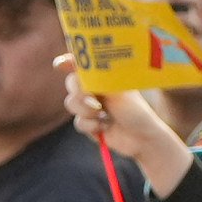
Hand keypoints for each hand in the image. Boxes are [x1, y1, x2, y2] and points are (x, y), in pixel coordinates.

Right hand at [52, 55, 189, 192]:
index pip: (81, 64)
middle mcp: (95, 89)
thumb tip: (77, 68)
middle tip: (94, 101)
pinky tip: (105, 127)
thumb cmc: (135, 111)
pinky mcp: (88, 124)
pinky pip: (78, 122)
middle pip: (71, 83)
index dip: (68, 62)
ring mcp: (90, 107)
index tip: (60, 65)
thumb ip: (96, 79)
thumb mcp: (116, 91)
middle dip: (79, 93)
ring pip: (71, 103)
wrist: (141, 139)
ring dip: (86, 111)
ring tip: (102, 115)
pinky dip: (91, 125)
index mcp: (104, 77)